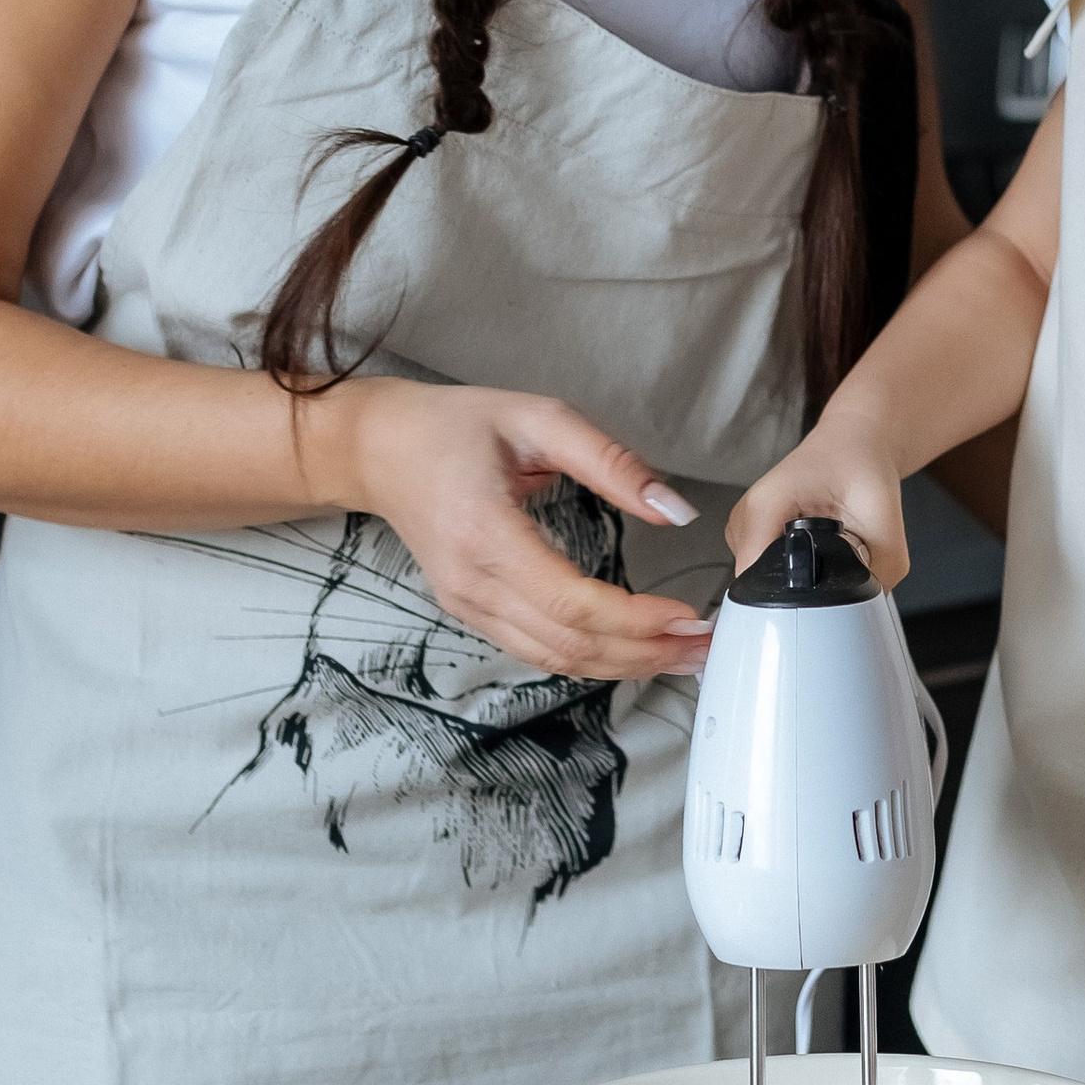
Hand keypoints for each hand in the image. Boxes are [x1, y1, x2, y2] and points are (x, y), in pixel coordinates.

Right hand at [323, 381, 715, 682]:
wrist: (378, 449)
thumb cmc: (453, 426)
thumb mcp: (538, 418)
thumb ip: (611, 463)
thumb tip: (673, 508)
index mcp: (485, 534)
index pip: (571, 602)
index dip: (635, 620)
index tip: (688, 616)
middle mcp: (473, 583)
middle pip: (569, 645)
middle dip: (646, 653)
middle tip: (706, 645)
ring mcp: (468, 606)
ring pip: (556, 660)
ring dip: (625, 666)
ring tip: (683, 655)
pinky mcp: (472, 612)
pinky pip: (538, 652)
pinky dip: (592, 659)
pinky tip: (635, 651)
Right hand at [726, 411, 909, 589]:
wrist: (853, 441)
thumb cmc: (859, 462)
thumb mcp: (884, 516)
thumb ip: (884, 567)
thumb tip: (872, 606)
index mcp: (766, 507)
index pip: (754, 582)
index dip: (784, 606)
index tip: (815, 611)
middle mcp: (746, 518)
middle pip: (758, 587)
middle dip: (798, 595)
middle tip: (834, 571)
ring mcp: (745, 527)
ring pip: (761, 581)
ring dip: (796, 581)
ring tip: (826, 552)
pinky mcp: (752, 534)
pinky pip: (764, 570)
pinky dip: (792, 569)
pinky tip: (814, 551)